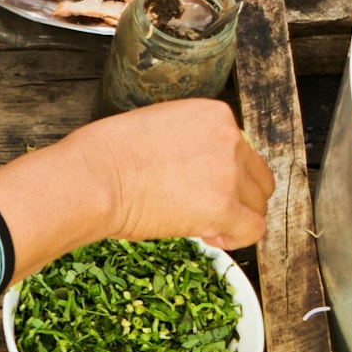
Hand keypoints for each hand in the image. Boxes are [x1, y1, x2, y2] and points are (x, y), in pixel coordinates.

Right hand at [0, 96, 273, 272]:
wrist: (93, 177)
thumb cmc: (106, 155)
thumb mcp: (156, 128)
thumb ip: (188, 142)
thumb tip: (197, 173)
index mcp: (213, 113)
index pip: (241, 148)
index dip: (225, 174)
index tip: (200, 189)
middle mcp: (229, 137)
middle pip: (257, 176)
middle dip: (237, 196)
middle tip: (206, 211)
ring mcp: (229, 172)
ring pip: (258, 204)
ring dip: (235, 217)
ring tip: (203, 225)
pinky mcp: (224, 206)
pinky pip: (253, 229)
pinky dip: (236, 238)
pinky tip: (209, 237)